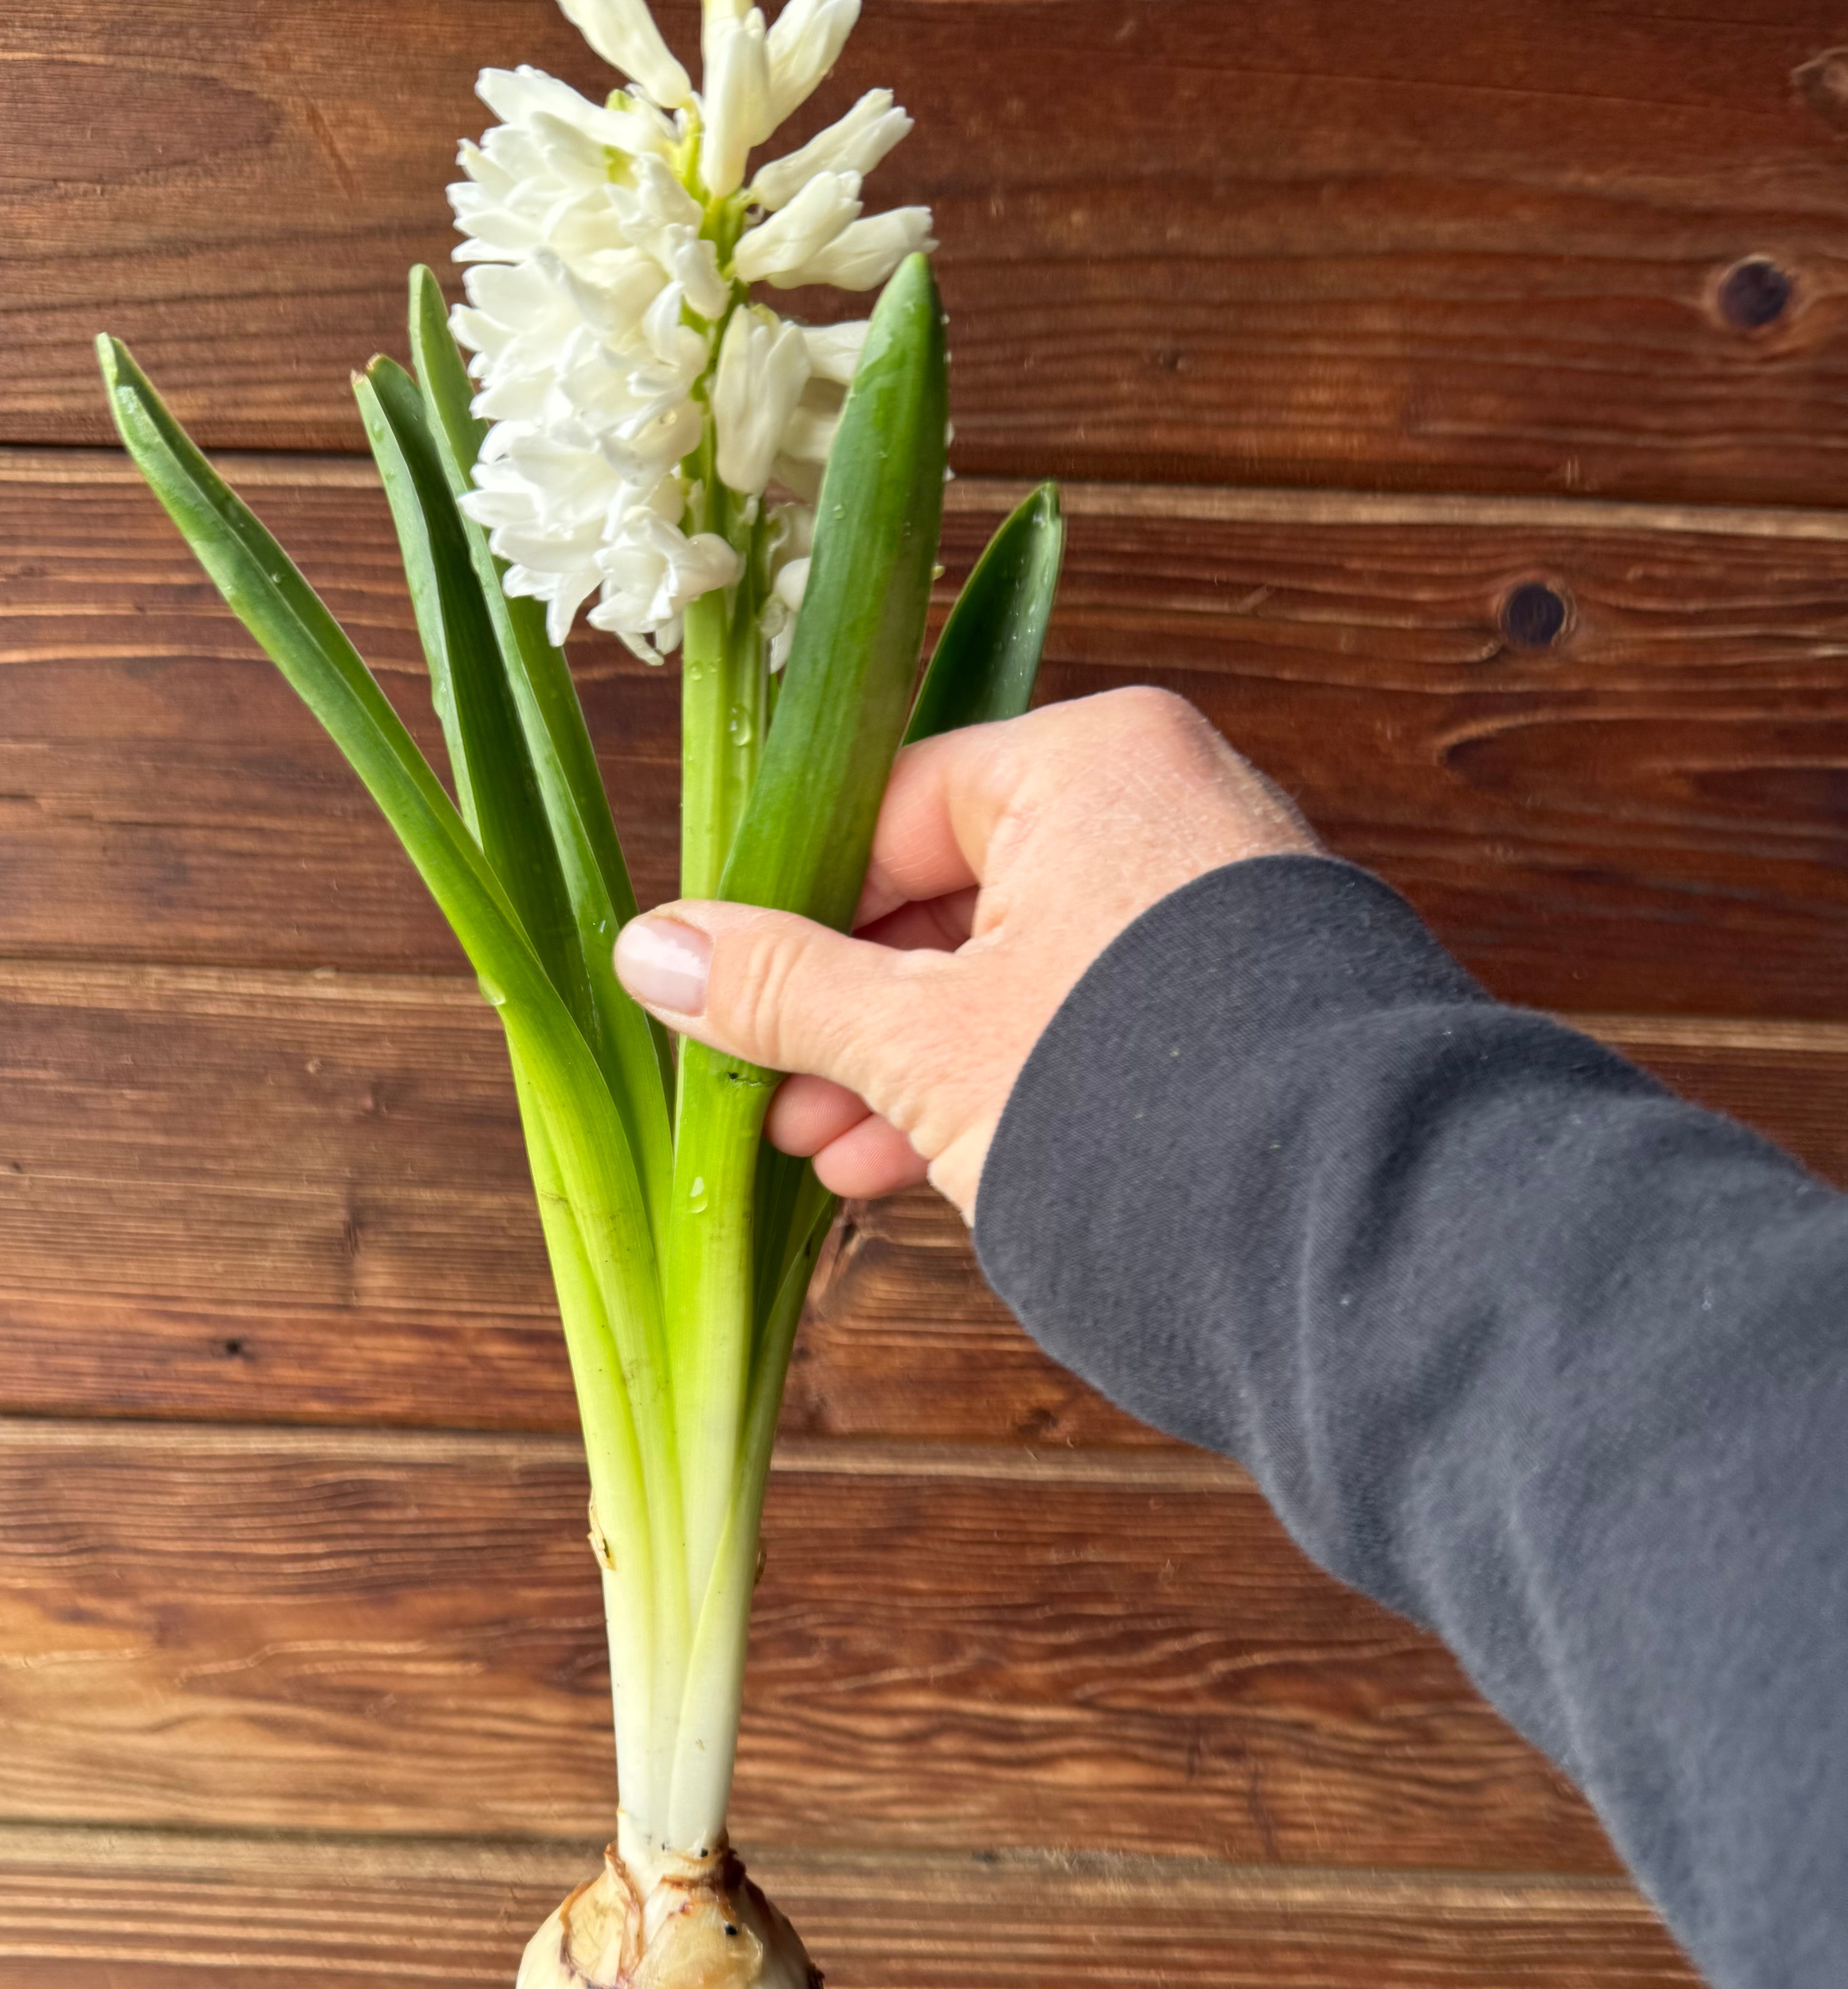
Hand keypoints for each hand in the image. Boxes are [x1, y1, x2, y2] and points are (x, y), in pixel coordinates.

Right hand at [612, 686, 1318, 1220]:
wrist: (1339, 1226)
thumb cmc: (1117, 1096)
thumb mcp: (915, 1041)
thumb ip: (781, 987)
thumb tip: (649, 948)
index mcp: (1092, 762)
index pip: (892, 808)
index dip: (794, 911)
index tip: (724, 992)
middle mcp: (1170, 808)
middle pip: (951, 896)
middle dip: (847, 1011)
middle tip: (761, 1093)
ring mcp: (1217, 912)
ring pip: (1015, 973)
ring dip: (907, 1066)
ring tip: (823, 1152)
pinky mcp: (1247, 1009)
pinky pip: (1086, 1022)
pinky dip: (999, 1085)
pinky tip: (912, 1167)